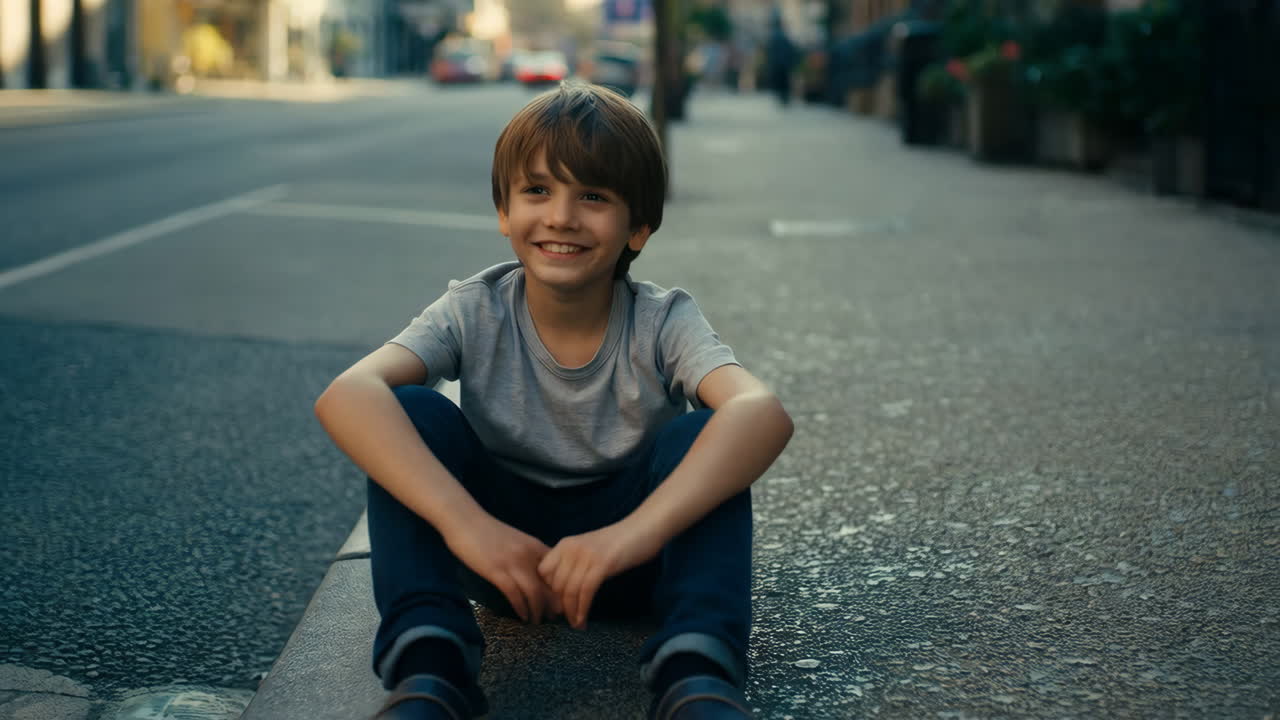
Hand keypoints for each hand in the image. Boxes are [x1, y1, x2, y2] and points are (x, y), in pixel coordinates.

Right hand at [444, 516, 559, 623]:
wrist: (465, 520)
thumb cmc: (488, 532)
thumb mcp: (515, 541)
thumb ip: (528, 555)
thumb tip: (537, 575)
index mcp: (536, 546)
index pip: (558, 571)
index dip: (562, 589)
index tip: (562, 603)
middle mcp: (529, 554)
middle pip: (550, 584)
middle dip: (554, 605)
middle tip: (554, 618)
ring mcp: (513, 563)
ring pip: (535, 593)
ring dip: (538, 611)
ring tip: (537, 622)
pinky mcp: (497, 571)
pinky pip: (515, 595)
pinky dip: (521, 608)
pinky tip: (522, 617)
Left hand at [538, 522, 658, 629]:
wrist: (644, 528)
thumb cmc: (619, 542)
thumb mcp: (589, 550)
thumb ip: (574, 564)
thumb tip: (562, 592)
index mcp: (565, 544)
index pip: (542, 573)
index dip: (546, 592)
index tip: (555, 607)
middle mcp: (571, 548)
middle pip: (555, 585)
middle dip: (559, 606)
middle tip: (566, 621)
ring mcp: (586, 556)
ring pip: (569, 591)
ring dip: (571, 612)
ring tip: (576, 625)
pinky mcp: (602, 564)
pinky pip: (586, 592)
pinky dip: (583, 610)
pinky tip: (583, 620)